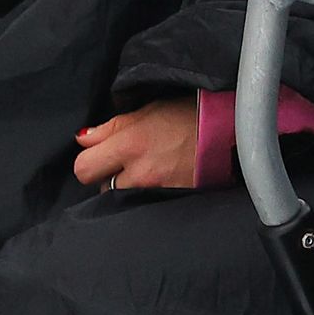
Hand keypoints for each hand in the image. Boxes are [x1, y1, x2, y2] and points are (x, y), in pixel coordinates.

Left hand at [72, 99, 201, 190]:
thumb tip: (83, 138)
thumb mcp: (148, 111)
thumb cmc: (190, 115)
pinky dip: (145, 194)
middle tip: (122, 164)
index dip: (89, 160)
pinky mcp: (171, 202)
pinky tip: (158, 180)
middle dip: (105, 177)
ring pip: (121, 198)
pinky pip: (143, 203)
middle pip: (99, 188)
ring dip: (125, 188)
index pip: (84, 167)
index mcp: (130, 144)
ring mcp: (156, 191)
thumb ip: (111, 128)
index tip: (100, 154)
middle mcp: (139, 173)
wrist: (230, 133)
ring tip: (145, 171)